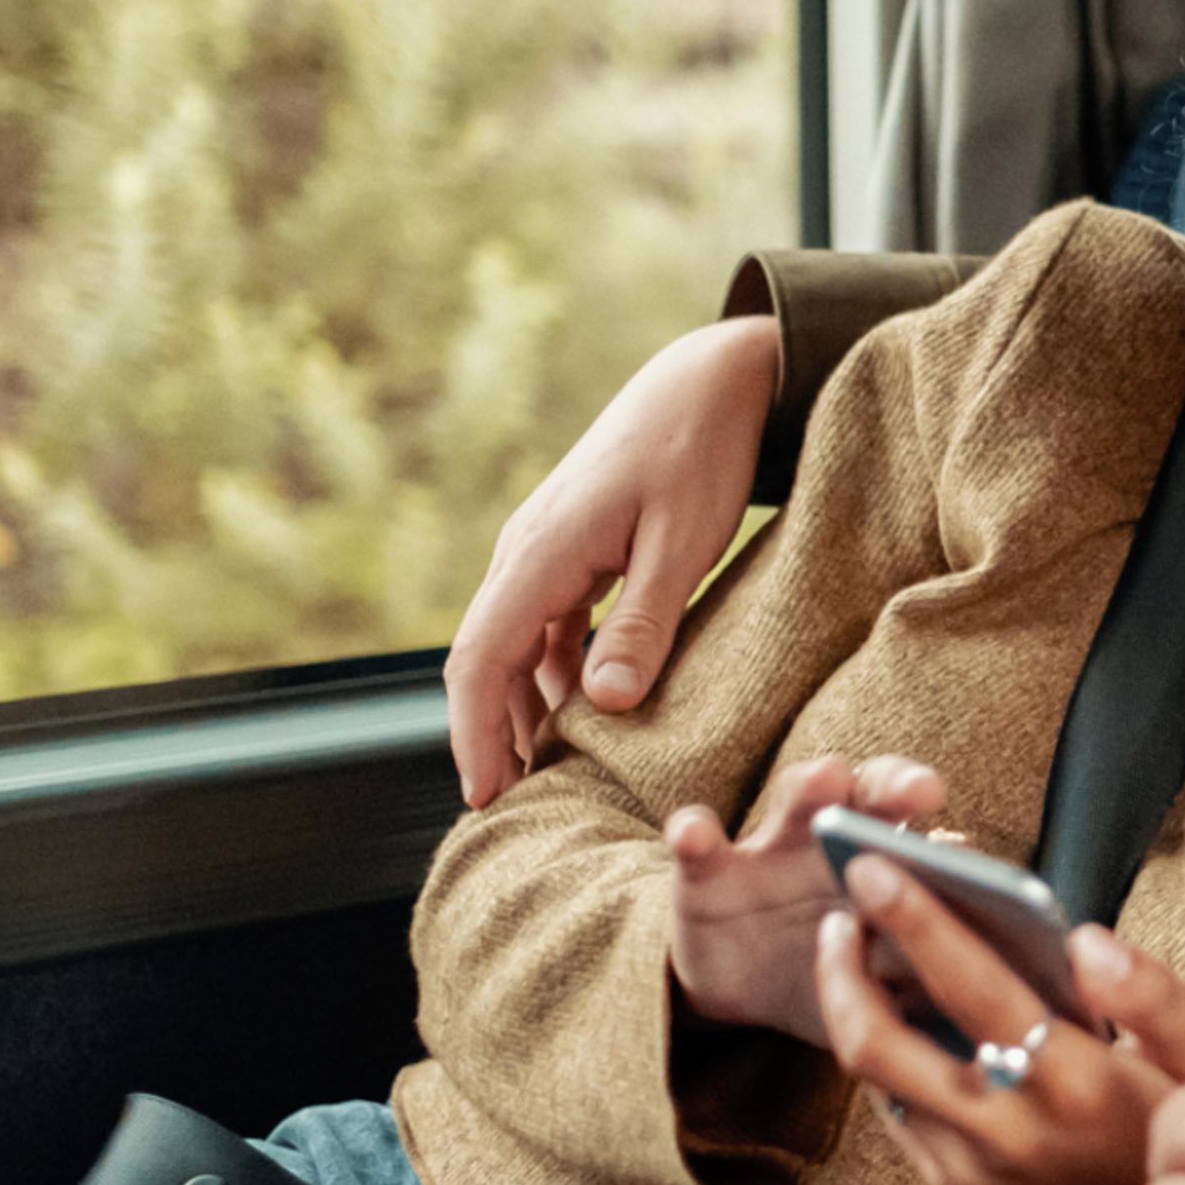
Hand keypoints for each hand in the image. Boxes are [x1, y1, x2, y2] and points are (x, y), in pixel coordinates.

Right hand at [445, 314, 780, 805]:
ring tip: (550, 775)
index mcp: (541, 550)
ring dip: (523, 708)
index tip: (485, 795)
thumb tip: (603, 705)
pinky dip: (554, 674)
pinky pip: (545, 625)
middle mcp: (526, 550)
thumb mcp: (684, 542)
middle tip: (516, 805)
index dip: (474, 733)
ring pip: (514, 645)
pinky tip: (585, 713)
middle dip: (490, 734)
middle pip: (484, 659)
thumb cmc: (701, 452)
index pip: (480, 659)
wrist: (709, 378)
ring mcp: (544, 548)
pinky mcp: (571, 549)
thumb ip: (644, 623)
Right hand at [665, 755, 945, 1048]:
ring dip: (811, 786)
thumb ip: (931, 970)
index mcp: (891, 864)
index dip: (953, 849)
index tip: (964, 852)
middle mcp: (840, 841)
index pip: (928, 835)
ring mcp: (771, 849)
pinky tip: (695, 832)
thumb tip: (1004, 995)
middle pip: (871, 795)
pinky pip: (699, 845)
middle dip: (895, 784)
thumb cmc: (840, 970)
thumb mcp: (885, 979)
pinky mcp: (707, 874)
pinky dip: (695, 833)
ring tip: (828, 780)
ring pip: (793, 800)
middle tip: (922, 789)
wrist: (747, 984)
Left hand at [815, 879, 1184, 1184]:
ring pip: (877, 1085)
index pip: (976, 991)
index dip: (917, 924)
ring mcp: (977, 1173)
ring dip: (856, 1013)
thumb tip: (1087, 939)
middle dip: (842, 970)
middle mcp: (1014, 1133)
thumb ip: (1153, 995)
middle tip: (838, 913)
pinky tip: (903, 1023)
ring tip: (859, 955)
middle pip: (882, 1048)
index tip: (873, 868)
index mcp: (1079, 1084)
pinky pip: (900, 1119)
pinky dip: (891, 1063)